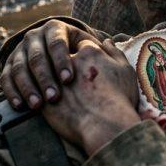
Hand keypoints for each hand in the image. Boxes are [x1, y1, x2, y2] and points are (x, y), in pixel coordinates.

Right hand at [0, 19, 102, 108]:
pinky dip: (12, 92)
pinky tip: (21, 106)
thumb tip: (109, 43)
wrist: (57, 60)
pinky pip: (6, 79)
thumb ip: (99, 48)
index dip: (62, 61)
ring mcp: (19, 51)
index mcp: (55, 28)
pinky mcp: (8, 66)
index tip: (69, 80)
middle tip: (53, 96)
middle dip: (45, 77)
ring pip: (20, 68)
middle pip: (37, 57)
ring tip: (38, 105)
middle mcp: (34, 36)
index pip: (57, 43)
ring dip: (28, 87)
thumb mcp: (90, 48)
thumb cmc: (82, 58)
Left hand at [41, 39, 140, 155]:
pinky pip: (40, 94)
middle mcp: (69, 61)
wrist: (104, 124)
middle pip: (64, 58)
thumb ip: (114, 52)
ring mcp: (54, 79)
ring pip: (50, 75)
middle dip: (68, 67)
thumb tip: (107, 41)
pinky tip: (55, 106)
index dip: (88, 55)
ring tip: (66, 96)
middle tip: (80, 82)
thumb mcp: (125, 70)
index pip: (83, 44)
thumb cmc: (119, 97)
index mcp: (89, 51)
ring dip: (55, 82)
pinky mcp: (45, 99)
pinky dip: (45, 97)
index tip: (92, 66)